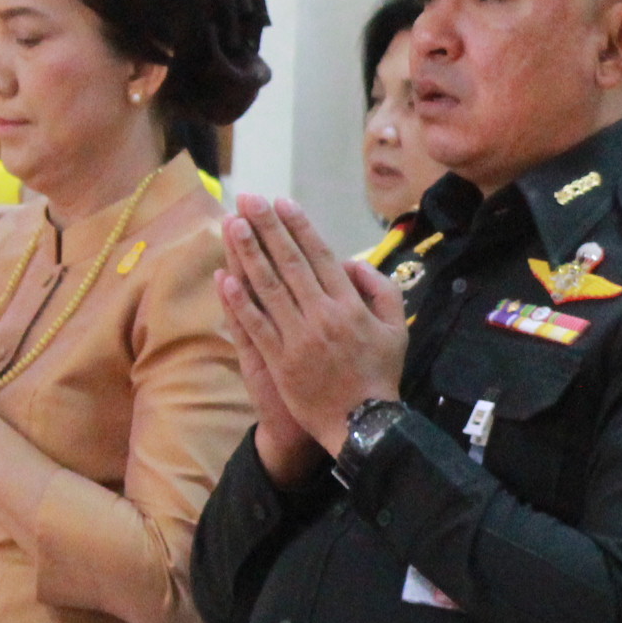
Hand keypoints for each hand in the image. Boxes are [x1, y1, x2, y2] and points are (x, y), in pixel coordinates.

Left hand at [217, 194, 404, 458]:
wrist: (363, 422)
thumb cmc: (380, 373)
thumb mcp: (396, 327)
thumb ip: (379, 289)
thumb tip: (350, 263)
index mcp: (350, 305)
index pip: (319, 256)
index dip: (298, 227)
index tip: (281, 202)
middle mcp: (322, 316)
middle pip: (289, 263)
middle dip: (267, 228)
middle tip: (249, 200)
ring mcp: (298, 338)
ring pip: (268, 288)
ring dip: (248, 254)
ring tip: (232, 225)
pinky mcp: (279, 361)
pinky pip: (256, 325)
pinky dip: (239, 302)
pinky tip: (225, 278)